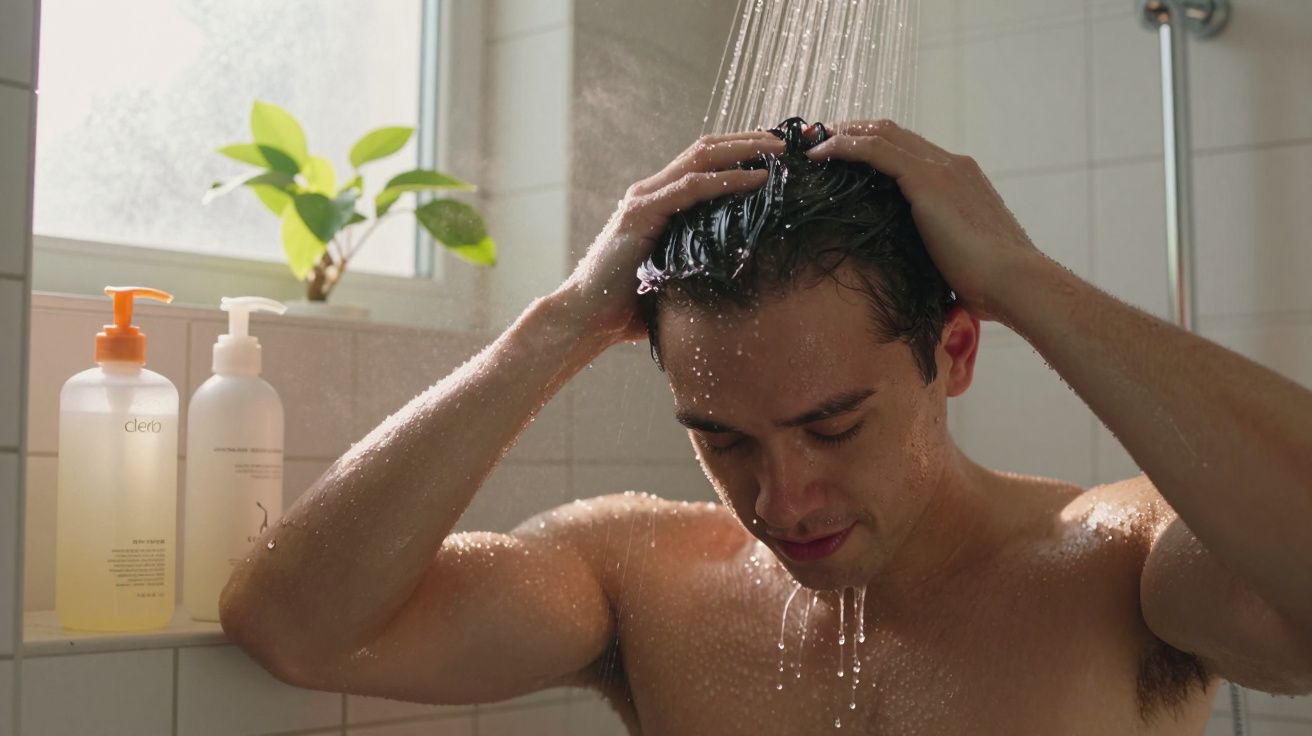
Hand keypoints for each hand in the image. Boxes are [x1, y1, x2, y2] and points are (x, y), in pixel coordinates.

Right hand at [556, 131, 784, 342]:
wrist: (586, 319)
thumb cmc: (630, 308)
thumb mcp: (678, 278)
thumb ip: (704, 266)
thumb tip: (749, 279)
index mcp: (659, 202)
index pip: (706, 162)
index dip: (743, 151)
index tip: (781, 152)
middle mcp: (651, 191)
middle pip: (708, 149)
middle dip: (751, 140)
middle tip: (792, 141)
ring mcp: (644, 199)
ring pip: (701, 158)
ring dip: (745, 150)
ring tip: (781, 151)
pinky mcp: (641, 214)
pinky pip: (691, 188)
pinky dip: (727, 181)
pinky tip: (757, 179)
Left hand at [804, 120, 1041, 321]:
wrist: (1014, 281)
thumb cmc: (988, 282)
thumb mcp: (954, 257)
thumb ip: (933, 247)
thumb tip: (915, 266)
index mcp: (962, 180)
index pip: (909, 151)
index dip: (874, 147)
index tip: (842, 154)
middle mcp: (952, 166)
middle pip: (892, 134)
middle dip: (852, 132)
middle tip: (817, 139)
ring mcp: (941, 169)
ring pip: (881, 134)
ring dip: (843, 134)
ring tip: (811, 142)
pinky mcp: (927, 180)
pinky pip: (875, 151)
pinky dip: (844, 146)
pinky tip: (820, 153)